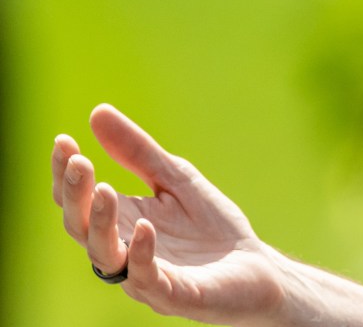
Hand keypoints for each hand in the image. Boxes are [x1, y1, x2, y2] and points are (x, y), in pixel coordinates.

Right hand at [52, 104, 286, 325]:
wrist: (255, 264)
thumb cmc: (210, 227)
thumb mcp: (175, 178)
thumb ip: (138, 152)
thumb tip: (96, 112)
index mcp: (120, 223)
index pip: (78, 200)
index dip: (66, 173)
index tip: (63, 140)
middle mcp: (122, 251)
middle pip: (81, 227)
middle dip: (75, 195)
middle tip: (79, 161)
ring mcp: (143, 276)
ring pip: (104, 256)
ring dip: (102, 222)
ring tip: (105, 189)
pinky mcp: (172, 294)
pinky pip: (146, 278)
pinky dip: (142, 253)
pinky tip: (146, 226)